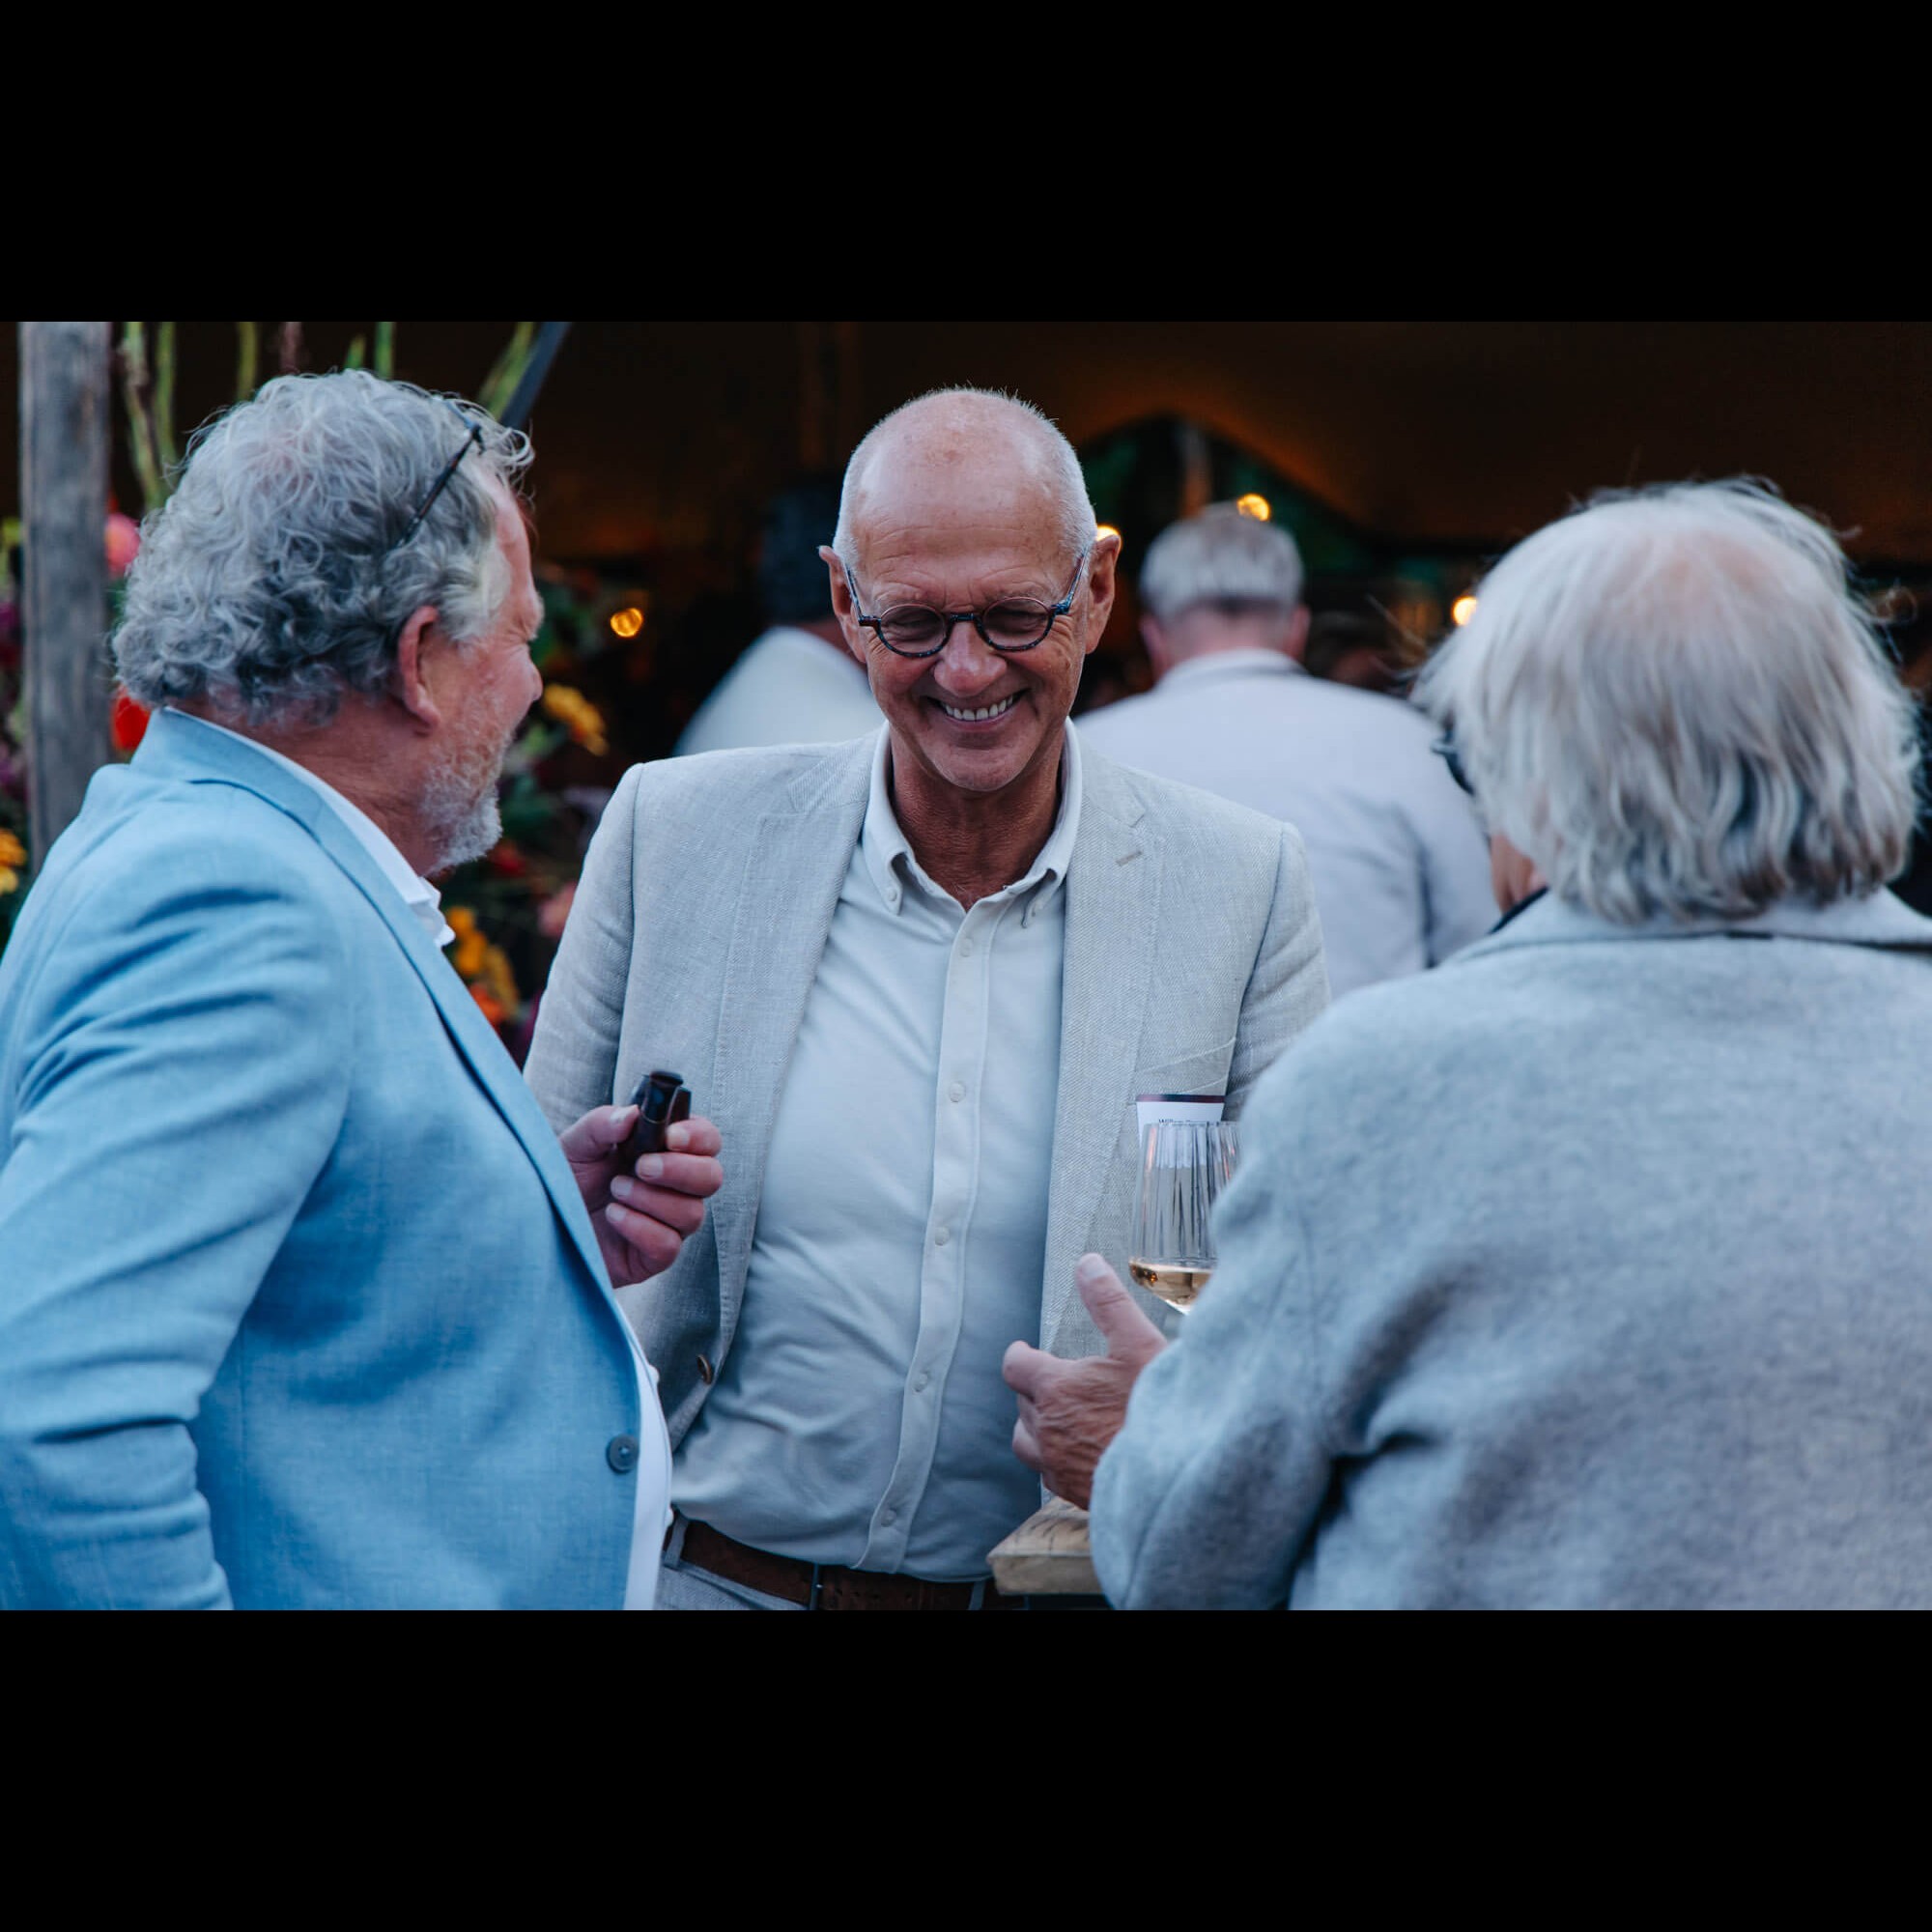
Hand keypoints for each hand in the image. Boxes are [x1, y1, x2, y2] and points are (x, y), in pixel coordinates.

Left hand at [559, 1105, 723, 1289]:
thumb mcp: (577, 1144)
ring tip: (616, 1191)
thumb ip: (604, 1123)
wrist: (540, 1221)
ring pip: (693, 1214)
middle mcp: (674, 1188)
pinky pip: (668, 1245)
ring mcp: (666, 1223)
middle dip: (681, 1170)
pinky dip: (641, 1227)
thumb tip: (633, 1115)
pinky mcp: (652, 1257)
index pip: (707, 1140)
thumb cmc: (565, 1179)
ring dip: (652, 1199)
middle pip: (712, 1177)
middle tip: (642, 1166)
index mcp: (665, 1152)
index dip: (698, 1137)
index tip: (670, 1136)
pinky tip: (614, 1216)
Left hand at [1001, 1253, 1168, 1509]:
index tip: (1026, 1351)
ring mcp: (1058, 1464)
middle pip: (1021, 1404)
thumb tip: (1087, 1264)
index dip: (1019, 1355)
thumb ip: (1108, 1301)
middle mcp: (1046, 1428)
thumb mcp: (1137, 1341)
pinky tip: (1079, 1454)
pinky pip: (1050, 1474)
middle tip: (1056, 1382)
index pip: (1014, 1366)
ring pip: (1027, 1444)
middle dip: (1034, 1390)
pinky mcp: (1074, 1492)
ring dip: (1035, 1428)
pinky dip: (1055, 1460)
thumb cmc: (1158, 1406)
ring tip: (1057, 1419)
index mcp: (1054, 1388)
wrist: (1176, 1475)